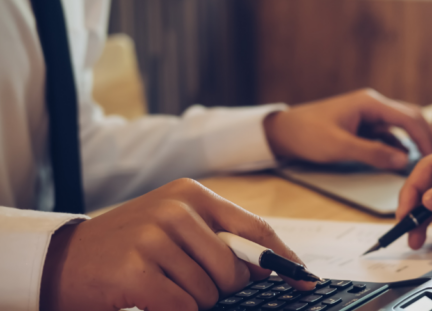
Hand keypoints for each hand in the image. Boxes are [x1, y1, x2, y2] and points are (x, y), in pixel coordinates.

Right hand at [40, 179, 313, 310]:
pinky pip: (184, 307)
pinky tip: (150, 298)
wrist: (62, 259)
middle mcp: (176, 209)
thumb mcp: (174, 227)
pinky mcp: (136, 270)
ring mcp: (155, 237)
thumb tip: (267, 270)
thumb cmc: (127, 245)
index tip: (305, 279)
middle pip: (235, 269)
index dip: (284, 259)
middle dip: (222, 289)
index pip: (255, 229)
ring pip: (209, 292)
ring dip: (192, 301)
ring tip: (161, 285)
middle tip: (189, 283)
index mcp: (193, 194)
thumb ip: (219, 239)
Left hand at [264, 89, 431, 169]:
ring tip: (431, 159)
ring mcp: (369, 115)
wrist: (284, 132)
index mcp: (370, 103)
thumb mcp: (340, 147)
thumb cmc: (307, 134)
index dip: (426, 136)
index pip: (408, 117)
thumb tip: (404, 159)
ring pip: (402, 125)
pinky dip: (401, 144)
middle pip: (411, 117)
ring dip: (417, 140)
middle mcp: (373, 105)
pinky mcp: (363, 126)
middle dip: (428, 136)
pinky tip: (407, 158)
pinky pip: (389, 134)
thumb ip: (373, 153)